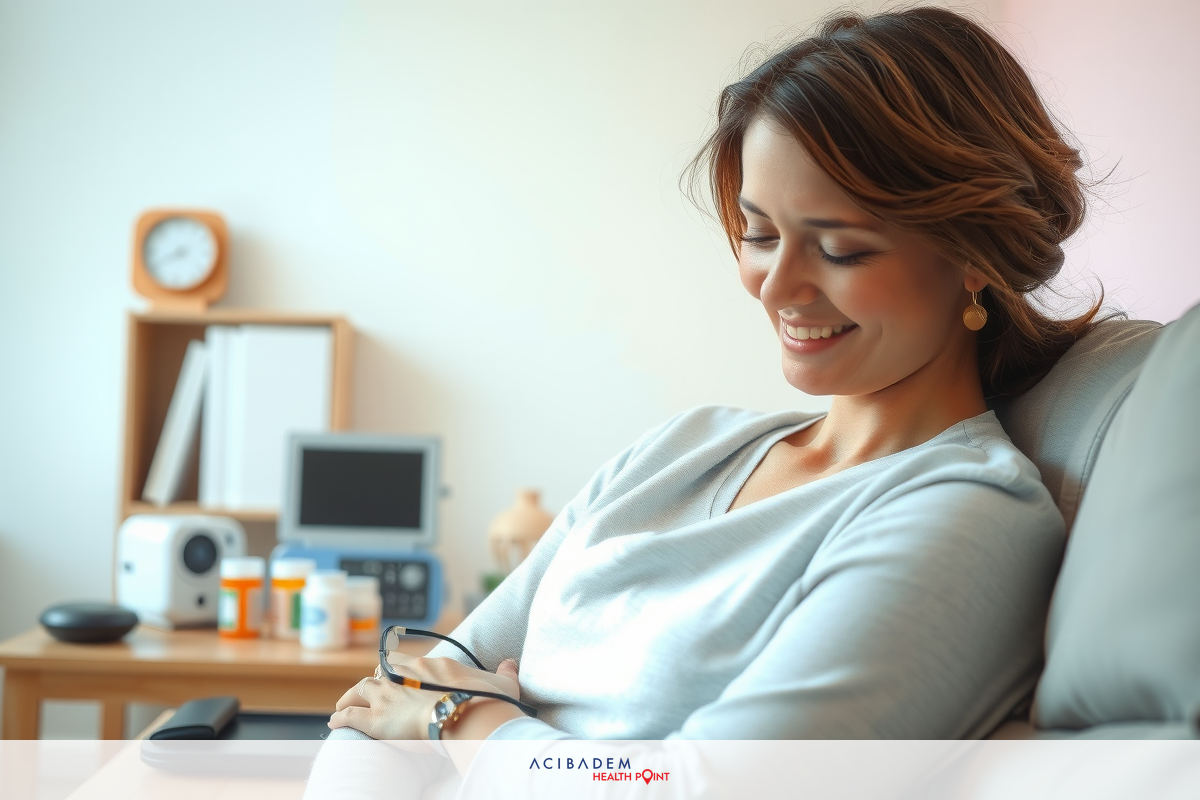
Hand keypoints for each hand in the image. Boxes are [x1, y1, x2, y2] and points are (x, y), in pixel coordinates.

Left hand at [329, 655, 521, 739]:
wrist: (469, 715)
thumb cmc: (487, 701)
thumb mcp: (502, 683)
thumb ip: (505, 673)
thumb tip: (511, 664)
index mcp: (432, 665)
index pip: (407, 662)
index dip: (400, 669)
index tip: (398, 675)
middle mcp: (405, 676)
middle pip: (381, 672)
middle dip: (373, 681)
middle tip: (368, 691)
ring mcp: (389, 696)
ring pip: (360, 689)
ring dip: (350, 696)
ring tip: (343, 705)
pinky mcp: (377, 719)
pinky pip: (351, 716)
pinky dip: (341, 718)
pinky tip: (334, 722)